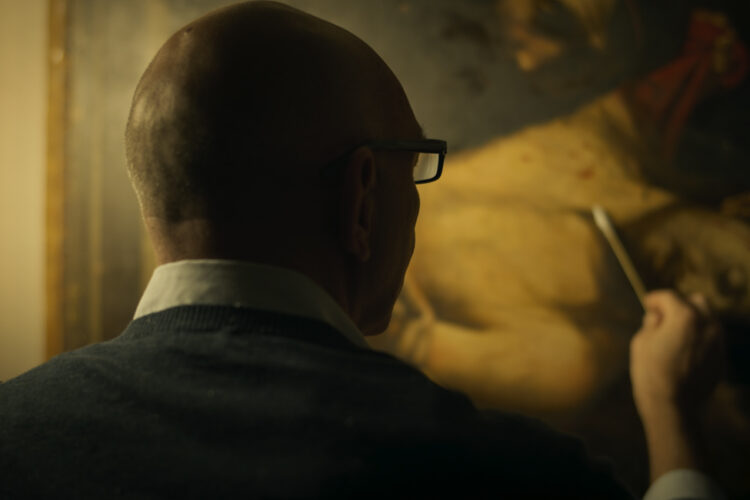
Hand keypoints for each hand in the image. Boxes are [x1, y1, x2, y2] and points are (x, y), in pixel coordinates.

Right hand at [630, 290, 724, 481]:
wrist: (673, 408)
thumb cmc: (651, 373)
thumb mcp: (641, 342)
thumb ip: (651, 323)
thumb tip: (658, 318)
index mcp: (685, 316)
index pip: (668, 296)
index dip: (654, 299)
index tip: (647, 304)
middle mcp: (708, 324)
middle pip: (696, 301)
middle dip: (679, 305)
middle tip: (663, 318)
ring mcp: (718, 342)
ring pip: (708, 320)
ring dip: (692, 321)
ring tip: (675, 335)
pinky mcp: (721, 358)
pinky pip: (711, 339)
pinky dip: (699, 339)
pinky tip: (684, 352)